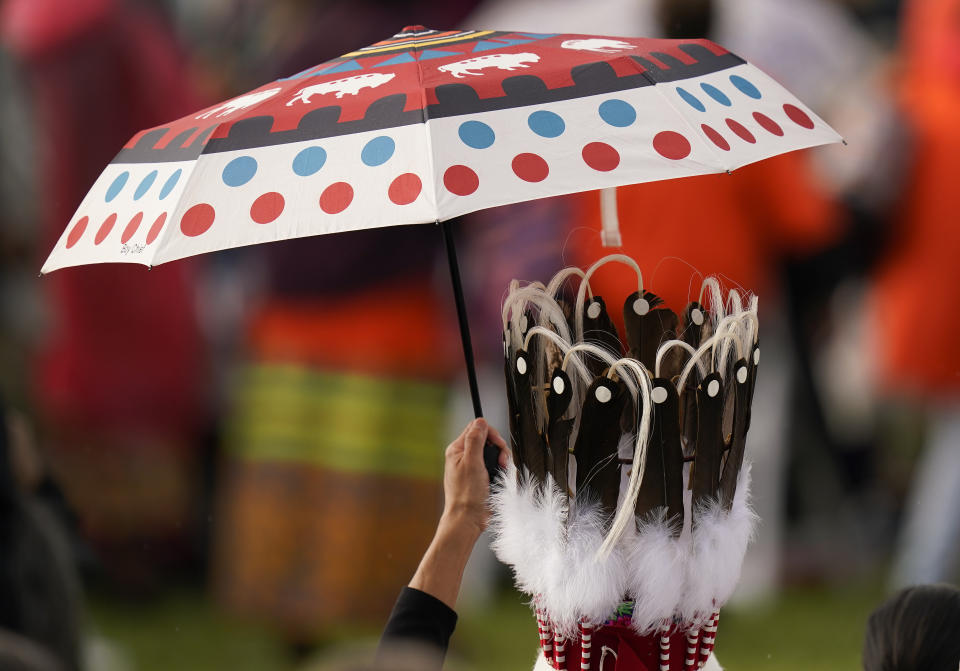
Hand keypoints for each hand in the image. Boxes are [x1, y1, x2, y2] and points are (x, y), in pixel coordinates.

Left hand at [440, 418, 508, 538]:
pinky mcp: (480, 477)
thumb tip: (480, 422)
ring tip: (501, 471)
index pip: (476, 428)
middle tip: (502, 461)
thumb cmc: (467, 494)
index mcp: (457, 449)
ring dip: (500, 460)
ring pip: (492, 453)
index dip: (491, 434)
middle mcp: (464, 456)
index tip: (498, 445)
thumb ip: (475, 440)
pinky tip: (500, 477)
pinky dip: (499, 470)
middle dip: (498, 448)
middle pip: (487, 439)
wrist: (468, 518)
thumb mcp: (472, 462)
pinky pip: (493, 466)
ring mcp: (472, 467)